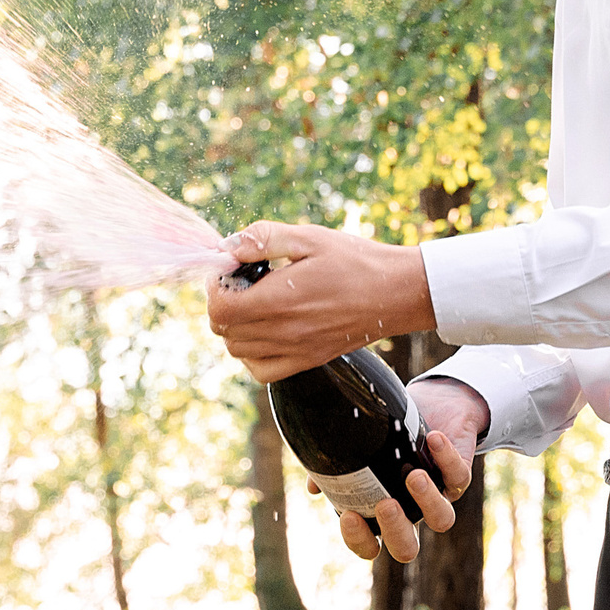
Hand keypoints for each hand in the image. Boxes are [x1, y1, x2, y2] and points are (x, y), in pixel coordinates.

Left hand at [203, 220, 435, 381]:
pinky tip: (265, 330)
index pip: (220, 310)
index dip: (214, 289)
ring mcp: (296, 350)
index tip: (227, 271)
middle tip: (241, 282)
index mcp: (281, 299)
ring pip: (239, 352)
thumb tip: (227, 246)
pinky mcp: (308, 360)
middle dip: (223, 304)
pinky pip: (262, 371)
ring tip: (254, 303)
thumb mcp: (309, 237)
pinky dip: (252, 355)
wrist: (396, 292)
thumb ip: (264, 238)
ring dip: (235, 328)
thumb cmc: (354, 260)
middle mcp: (285, 331)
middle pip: (225, 331)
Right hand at [314, 379, 488, 563]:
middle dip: (396, 531)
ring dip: (428, 501)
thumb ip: (337, 467)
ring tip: (414, 475)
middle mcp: (411, 512)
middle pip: (407, 548)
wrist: (435, 405)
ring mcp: (437, 496)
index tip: (348, 514)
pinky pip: (459, 477)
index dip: (359, 540)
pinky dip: (447, 459)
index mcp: (383, 513)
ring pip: (442, 520)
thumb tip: (314, 486)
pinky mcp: (459, 474)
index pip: (369, 547)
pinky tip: (432, 439)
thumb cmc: (392, 430)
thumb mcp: (363, 445)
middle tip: (385, 504)